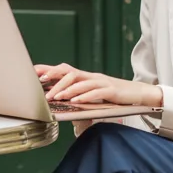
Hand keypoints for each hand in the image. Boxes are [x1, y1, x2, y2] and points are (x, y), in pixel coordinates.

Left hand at [35, 63, 163, 106]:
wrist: (139, 94)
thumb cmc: (114, 96)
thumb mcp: (93, 94)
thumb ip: (79, 96)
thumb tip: (60, 102)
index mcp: (86, 77)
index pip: (64, 70)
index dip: (49, 69)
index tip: (33, 72)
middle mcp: (92, 76)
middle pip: (70, 73)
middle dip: (54, 79)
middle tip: (41, 86)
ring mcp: (102, 82)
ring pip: (82, 82)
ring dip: (67, 90)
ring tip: (56, 97)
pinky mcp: (112, 90)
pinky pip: (97, 92)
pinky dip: (85, 96)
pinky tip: (76, 101)